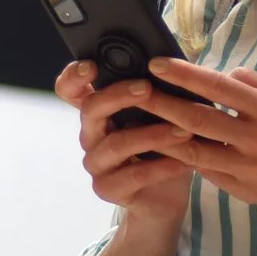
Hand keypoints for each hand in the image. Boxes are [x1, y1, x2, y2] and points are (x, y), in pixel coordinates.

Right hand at [55, 61, 191, 250]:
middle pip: (91, 109)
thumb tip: (174, 59)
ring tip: (184, 131)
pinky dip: (162, 167)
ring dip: (152, 135)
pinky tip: (185, 163)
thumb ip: (160, 89)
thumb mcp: (164, 114)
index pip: (71, 89)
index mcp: (100, 110)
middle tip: (147, 88)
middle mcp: (91, 134)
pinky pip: (133, 175)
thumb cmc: (165, 145)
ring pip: (116, 144)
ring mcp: (97, 163)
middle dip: (118, 95)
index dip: (74, 76)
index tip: (91, 65)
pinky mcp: (108, 188)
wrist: (167, 196)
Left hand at [131, 57, 256, 206]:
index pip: (218, 87)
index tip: (158, 65)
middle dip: (162, 103)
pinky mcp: (241, 189)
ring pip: (193, 151)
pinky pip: (205, 172)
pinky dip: (183, 159)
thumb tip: (223, 74)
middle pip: (198, 119)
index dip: (186, 76)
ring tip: (138, 122)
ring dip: (162, 136)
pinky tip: (162, 147)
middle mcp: (254, 138)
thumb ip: (255, 83)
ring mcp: (246, 167)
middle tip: (135, 91)